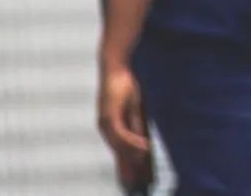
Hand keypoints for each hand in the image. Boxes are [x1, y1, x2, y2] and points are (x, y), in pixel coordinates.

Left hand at [97, 62, 152, 191]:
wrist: (115, 67)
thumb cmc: (125, 84)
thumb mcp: (135, 108)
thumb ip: (137, 126)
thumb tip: (144, 144)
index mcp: (112, 128)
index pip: (120, 152)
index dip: (127, 168)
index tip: (134, 182)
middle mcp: (106, 129)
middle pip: (119, 155)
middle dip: (128, 171)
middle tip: (137, 186)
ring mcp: (106, 123)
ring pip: (120, 147)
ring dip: (133, 159)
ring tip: (143, 172)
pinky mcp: (109, 116)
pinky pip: (122, 134)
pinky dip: (133, 142)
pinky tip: (144, 148)